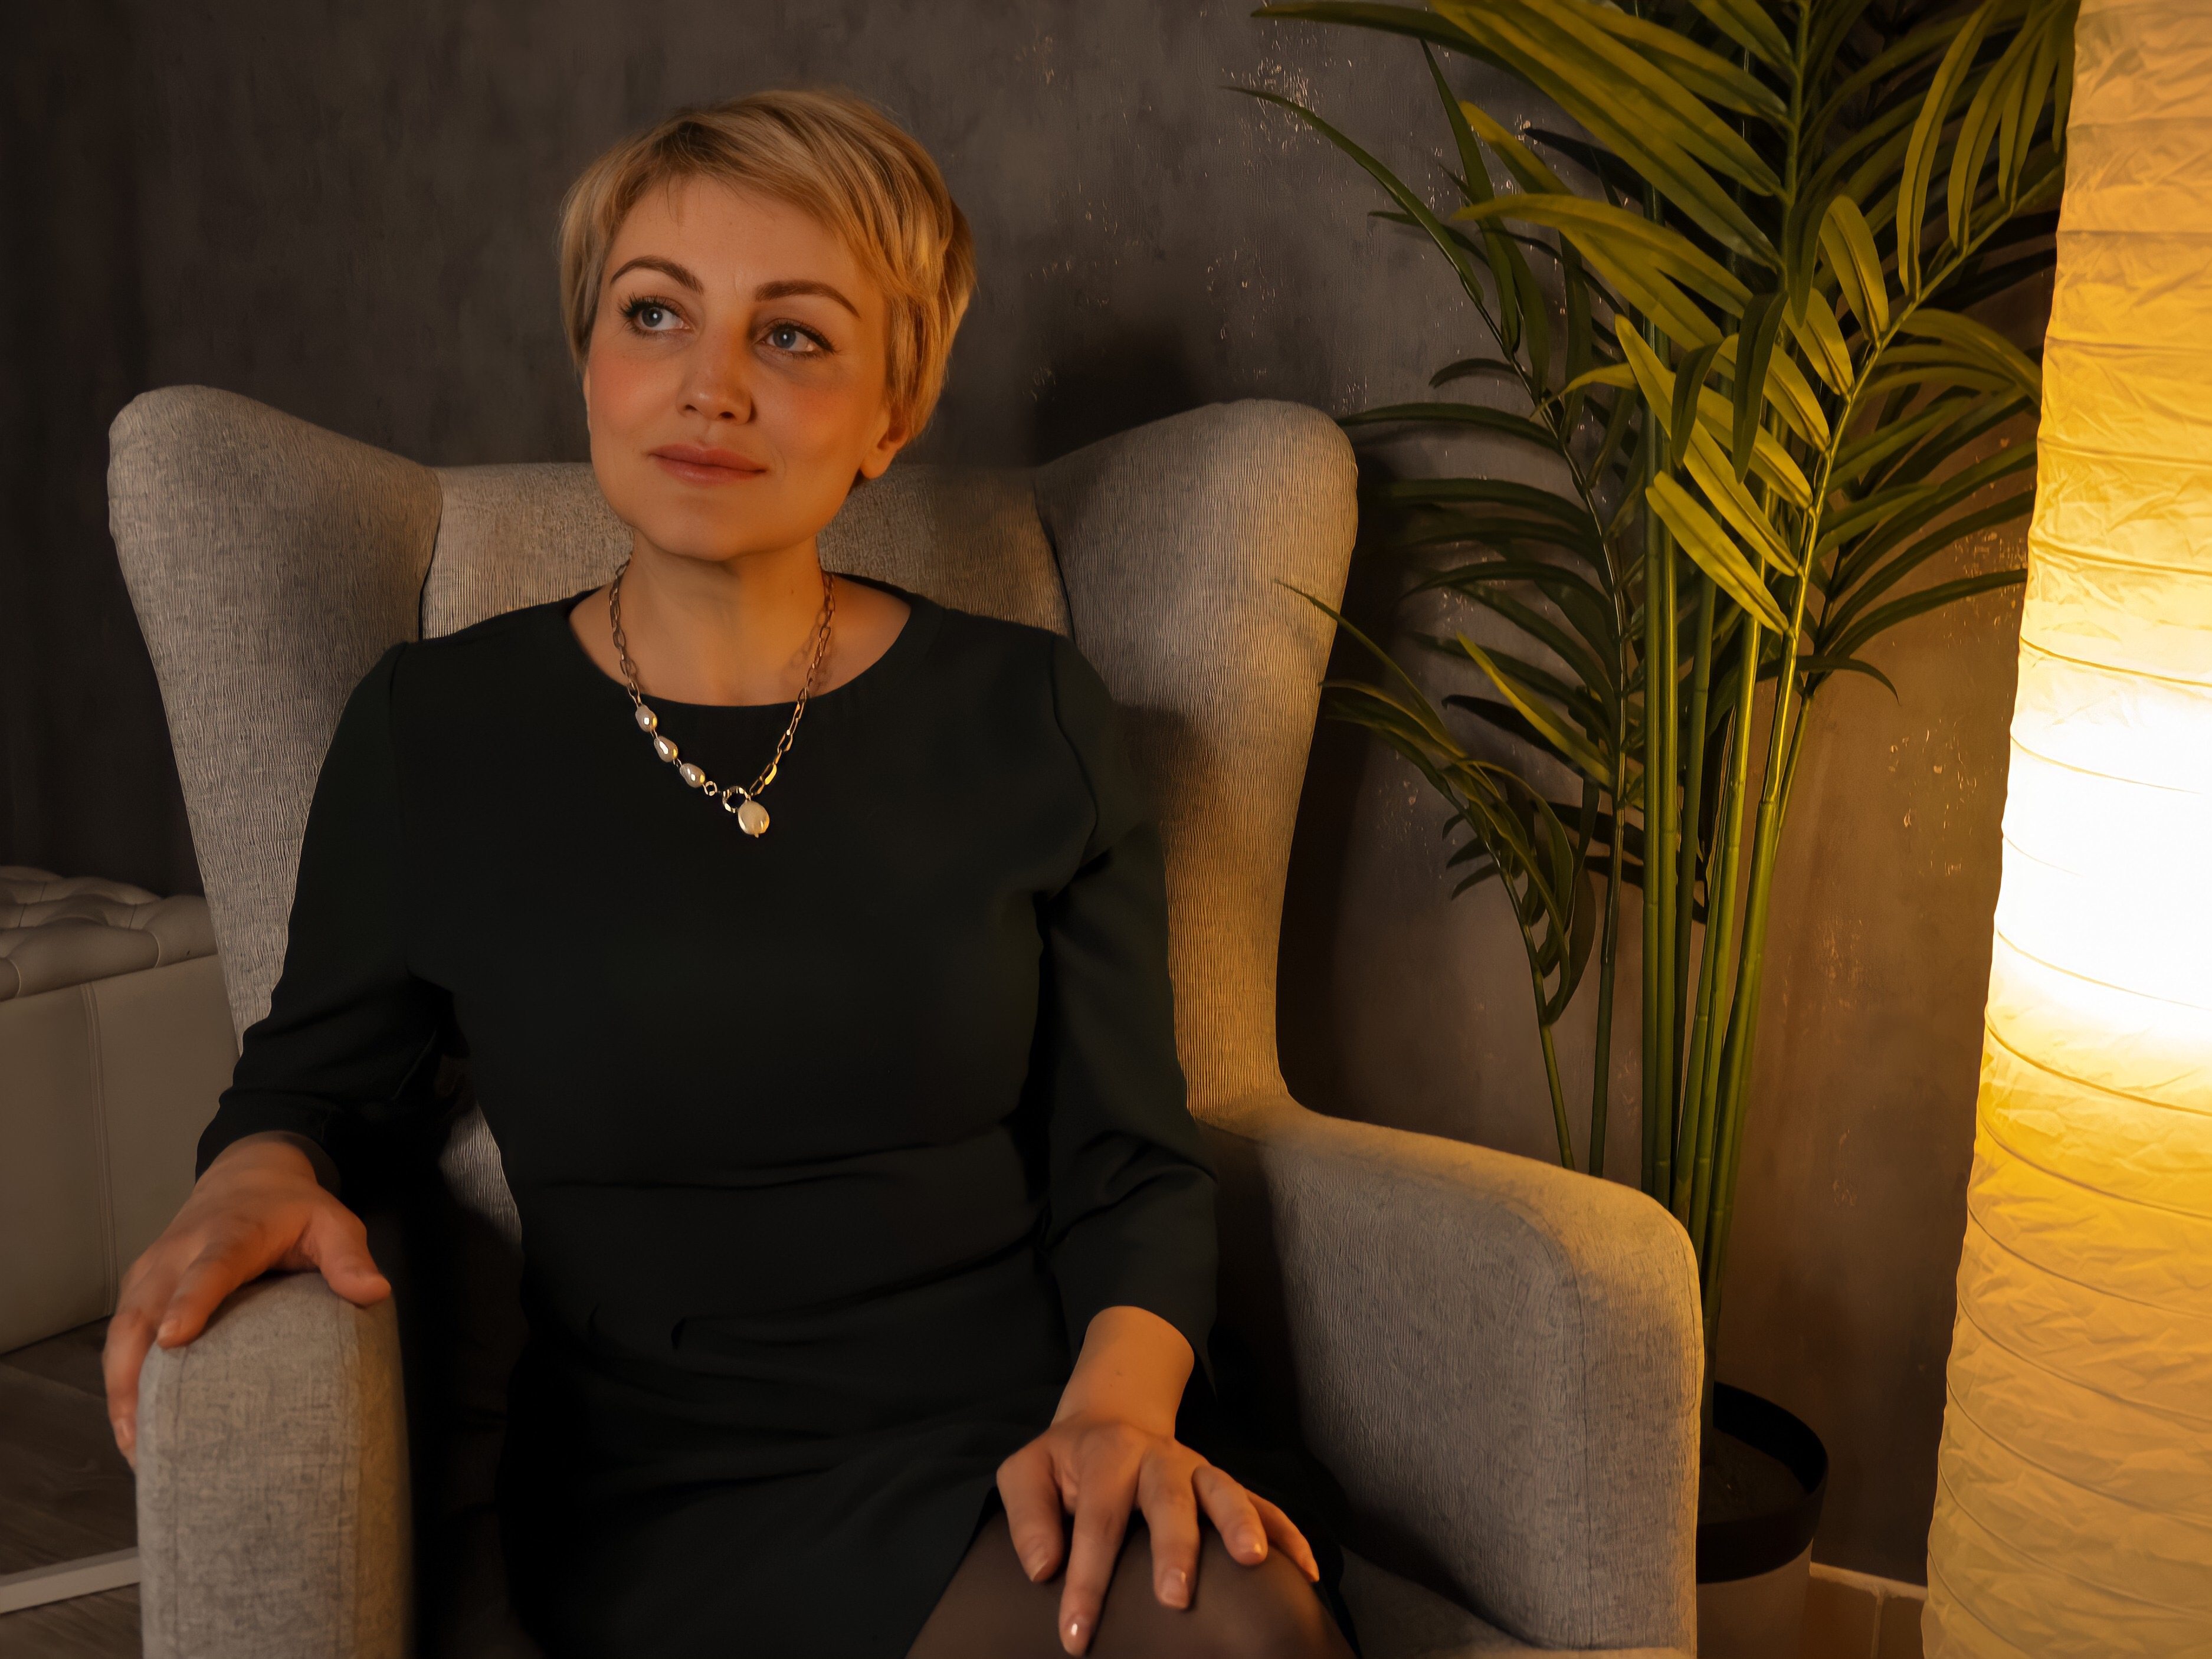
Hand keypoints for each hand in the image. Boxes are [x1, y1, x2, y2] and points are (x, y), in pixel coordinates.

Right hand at [101, 1132, 389, 1467]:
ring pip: (122, 1331)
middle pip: (143, 1311)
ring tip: (135, 1446)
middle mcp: (178, 1254)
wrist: (246, 1177)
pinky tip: (132, 1426)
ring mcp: (151, 1272)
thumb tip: (375, 1293)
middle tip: (144, 1434)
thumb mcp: (332, 1221)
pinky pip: (120, 1337)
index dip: (189, 1303)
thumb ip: (349, 1256)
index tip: (174, 1340)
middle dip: (135, 1371)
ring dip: (121, 1388)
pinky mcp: (138, 1288)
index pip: (207, 1270)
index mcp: (228, 1235)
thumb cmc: (294, 1210)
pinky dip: (120, 1380)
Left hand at [995, 1308, 1318, 1655]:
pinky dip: (1286, 1532)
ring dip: (1238, 1523)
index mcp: (1107, 1455)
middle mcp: (1157, 1457)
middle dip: (1174, 1546)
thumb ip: (1027, 1516)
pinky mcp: (1220, 1484)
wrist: (1112, 1415)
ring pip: (1223, 1490)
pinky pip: (1262, 1504)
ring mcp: (1196, 1469)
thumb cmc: (1066, 1459)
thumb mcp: (1026, 1471)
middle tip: (1174, 1595)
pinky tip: (1305, 1569)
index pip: (1096, 1521)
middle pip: (1168, 1498)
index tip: (1076, 1633)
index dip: (1086, 1579)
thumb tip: (1044, 1568)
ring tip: (1251, 1562)